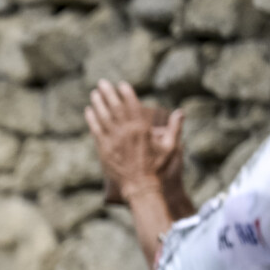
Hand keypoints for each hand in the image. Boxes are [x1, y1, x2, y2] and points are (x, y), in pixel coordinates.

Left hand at [86, 80, 176, 202]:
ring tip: (94, 93)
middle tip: (102, 82)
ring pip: (103, 117)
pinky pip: (95, 130)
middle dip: (108, 93)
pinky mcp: (104, 149)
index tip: (121, 84)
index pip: (132, 106)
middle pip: (115, 108)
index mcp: (142, 129)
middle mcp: (126, 132)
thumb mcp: (170, 147)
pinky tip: (88, 111)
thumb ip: (175, 128)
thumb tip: (181, 112)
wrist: (140, 186)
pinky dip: (92, 119)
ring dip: (98, 103)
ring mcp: (113, 141)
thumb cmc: (157, 167)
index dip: (125, 93)